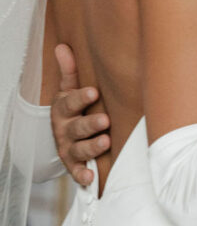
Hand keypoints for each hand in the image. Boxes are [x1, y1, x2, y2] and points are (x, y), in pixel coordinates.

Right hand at [51, 44, 109, 186]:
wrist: (65, 136)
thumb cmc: (74, 109)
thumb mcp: (69, 91)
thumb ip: (69, 72)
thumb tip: (62, 46)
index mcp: (63, 109)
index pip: (70, 102)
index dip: (80, 98)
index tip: (93, 92)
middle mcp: (64, 129)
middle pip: (76, 127)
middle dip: (90, 124)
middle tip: (105, 120)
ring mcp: (68, 148)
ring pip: (79, 149)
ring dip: (91, 147)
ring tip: (106, 142)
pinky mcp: (73, 165)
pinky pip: (76, 172)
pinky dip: (82, 176)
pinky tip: (91, 179)